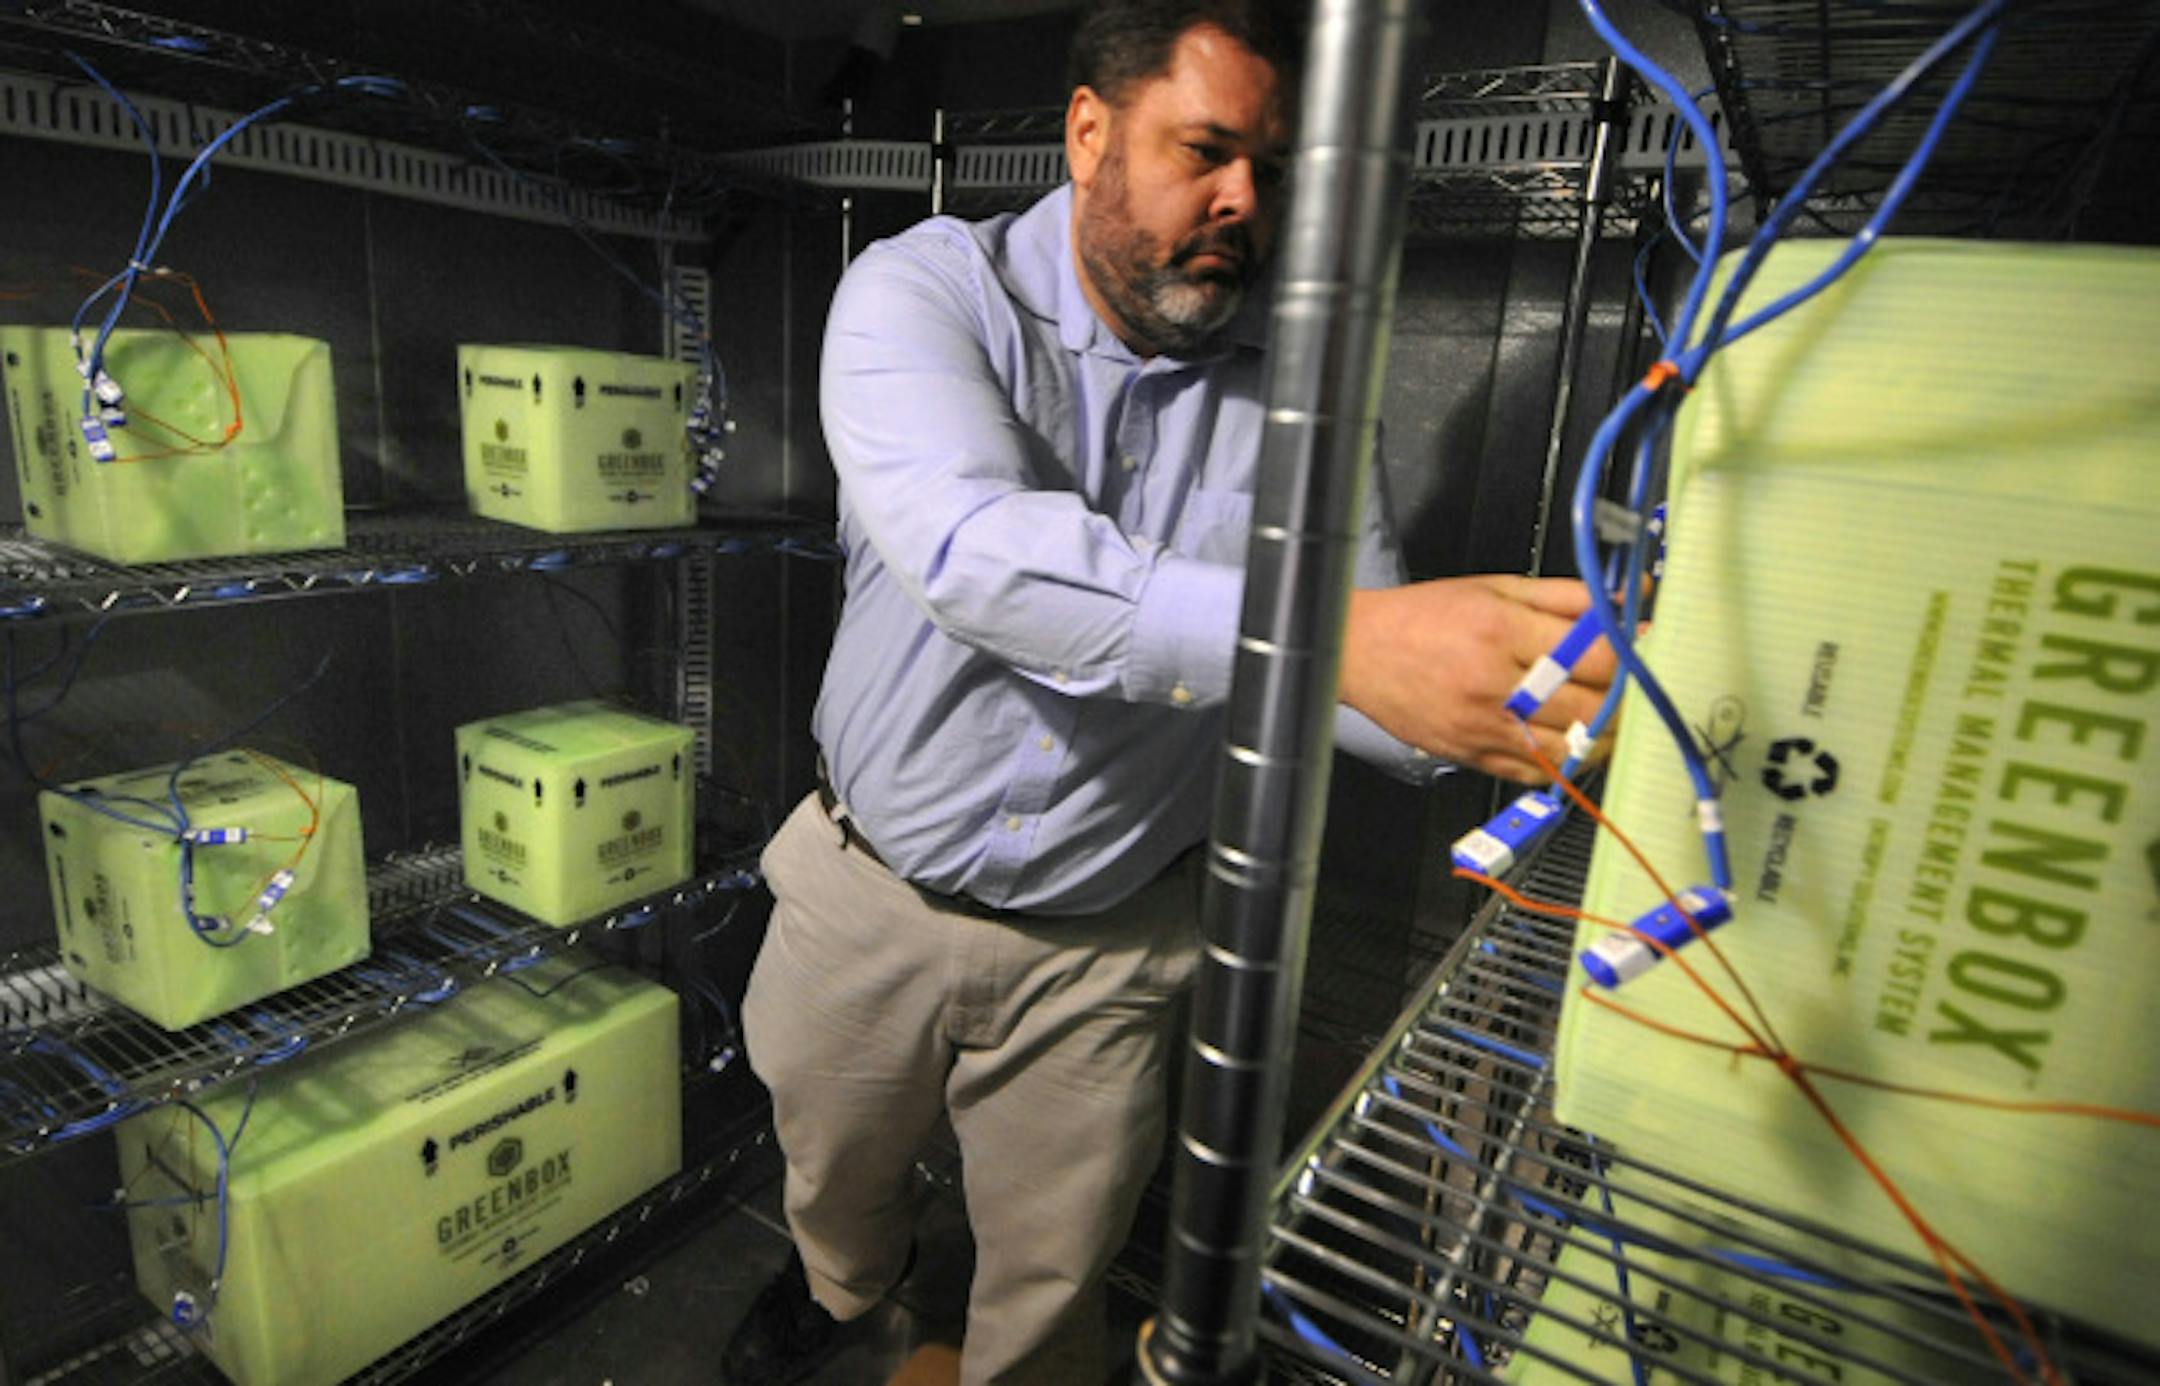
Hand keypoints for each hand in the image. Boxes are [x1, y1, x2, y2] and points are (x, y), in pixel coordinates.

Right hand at [1339, 576, 1619, 783]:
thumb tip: (1627, 601)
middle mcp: (1493, 682)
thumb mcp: (1497, 587)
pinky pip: (1535, 773)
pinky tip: (1578, 745)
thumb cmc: (1422, 617)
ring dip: (1605, 738)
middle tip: (1643, 688)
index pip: (1594, 653)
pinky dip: (1565, 764)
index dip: (1634, 654)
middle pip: (1590, 705)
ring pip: (1569, 748)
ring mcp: (1482, 725)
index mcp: (1502, 630)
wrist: (1357, 650)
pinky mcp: (1471, 754)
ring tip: (1617, 720)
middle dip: (1628, 699)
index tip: (1649, 649)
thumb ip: (1566, 597)